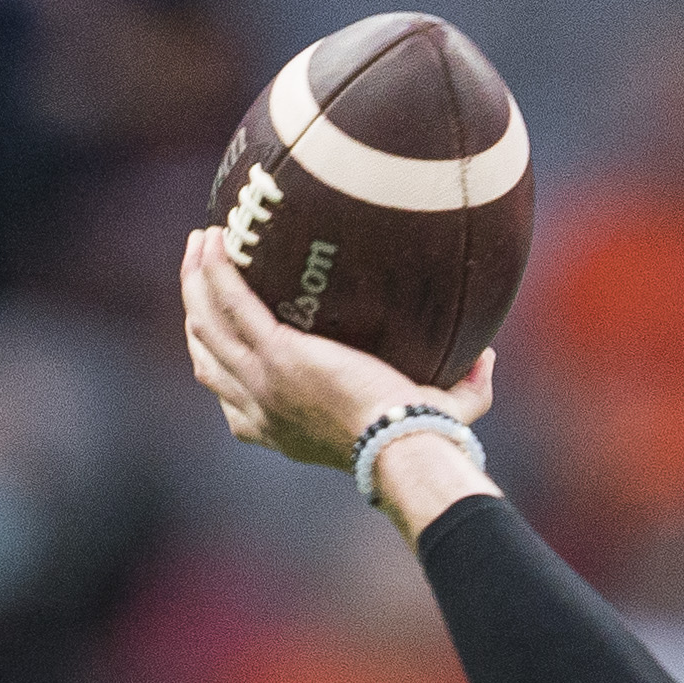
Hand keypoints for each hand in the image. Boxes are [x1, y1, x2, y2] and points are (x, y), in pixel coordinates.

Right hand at [177, 227, 493, 469]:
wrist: (403, 443)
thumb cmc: (420, 439)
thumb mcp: (430, 416)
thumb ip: (460, 390)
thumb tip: (488, 359)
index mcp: (275, 429)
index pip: (229, 396)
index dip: (216, 360)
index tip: (222, 328)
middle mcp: (257, 407)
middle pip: (206, 354)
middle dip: (195, 310)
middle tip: (200, 269)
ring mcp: (261, 379)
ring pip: (206, 324)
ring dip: (195, 280)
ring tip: (202, 242)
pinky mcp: (275, 353)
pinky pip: (230, 303)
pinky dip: (215, 271)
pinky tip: (215, 239)